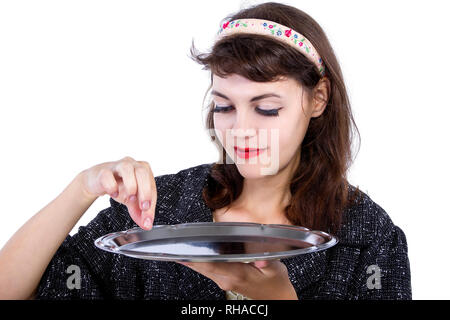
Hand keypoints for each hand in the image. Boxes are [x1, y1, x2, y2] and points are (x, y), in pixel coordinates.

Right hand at [79, 156, 156, 229]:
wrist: (98, 181)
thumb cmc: (119, 186)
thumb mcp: (132, 200)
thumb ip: (141, 212)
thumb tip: (147, 224)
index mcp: (144, 171)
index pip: (151, 185)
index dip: (151, 202)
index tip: (148, 218)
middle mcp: (132, 165)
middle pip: (142, 172)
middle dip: (145, 191)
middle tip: (143, 207)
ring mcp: (117, 166)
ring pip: (127, 168)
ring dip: (131, 185)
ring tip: (130, 199)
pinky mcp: (103, 171)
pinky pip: (107, 175)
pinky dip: (111, 186)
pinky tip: (114, 194)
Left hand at [177, 260, 297, 299]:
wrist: (277, 297)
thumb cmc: (275, 282)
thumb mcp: (275, 269)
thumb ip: (266, 261)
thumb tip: (261, 257)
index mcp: (237, 275)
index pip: (211, 265)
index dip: (195, 258)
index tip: (182, 251)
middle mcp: (227, 279)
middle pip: (202, 267)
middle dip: (187, 257)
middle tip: (172, 248)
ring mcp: (224, 281)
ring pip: (203, 269)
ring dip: (192, 260)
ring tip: (179, 248)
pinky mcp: (225, 281)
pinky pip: (208, 270)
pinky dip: (199, 263)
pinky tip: (194, 255)